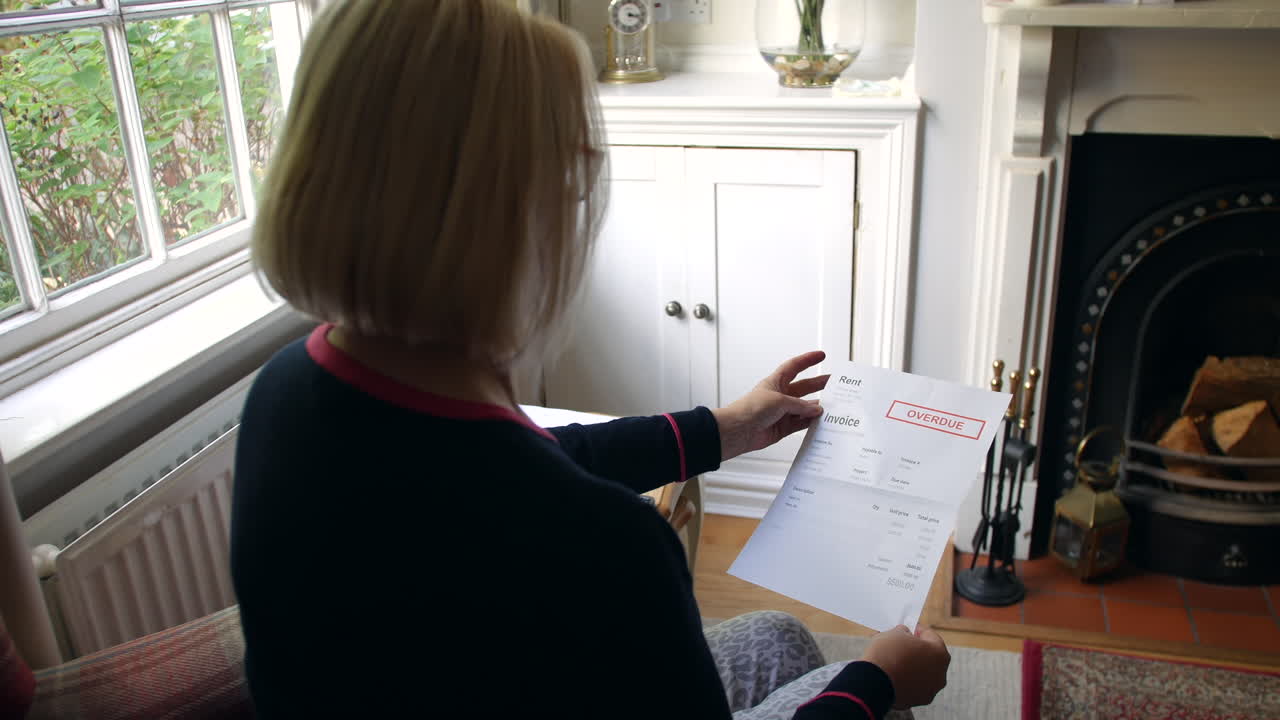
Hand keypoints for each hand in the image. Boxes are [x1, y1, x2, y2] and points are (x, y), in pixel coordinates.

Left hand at [710, 351, 828, 461]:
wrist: (738, 431)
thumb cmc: (751, 409)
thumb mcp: (779, 401)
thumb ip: (800, 405)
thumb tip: (816, 410)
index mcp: (775, 382)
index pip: (794, 366)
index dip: (807, 360)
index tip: (821, 355)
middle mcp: (780, 396)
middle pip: (804, 387)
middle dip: (819, 385)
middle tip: (835, 384)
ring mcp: (782, 412)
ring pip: (804, 408)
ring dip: (817, 408)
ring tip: (834, 406)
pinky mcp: (783, 428)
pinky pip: (801, 424)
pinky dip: (811, 423)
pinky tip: (822, 422)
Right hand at [859, 625, 950, 708]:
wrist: (873, 682)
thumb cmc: (886, 654)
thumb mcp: (894, 633)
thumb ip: (904, 632)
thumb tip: (904, 635)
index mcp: (940, 654)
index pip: (931, 636)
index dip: (918, 630)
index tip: (908, 628)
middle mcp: (940, 674)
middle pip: (929, 657)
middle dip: (916, 650)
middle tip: (900, 644)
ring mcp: (930, 690)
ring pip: (922, 674)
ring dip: (911, 666)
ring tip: (893, 660)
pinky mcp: (917, 701)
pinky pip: (912, 686)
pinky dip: (905, 680)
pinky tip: (892, 674)